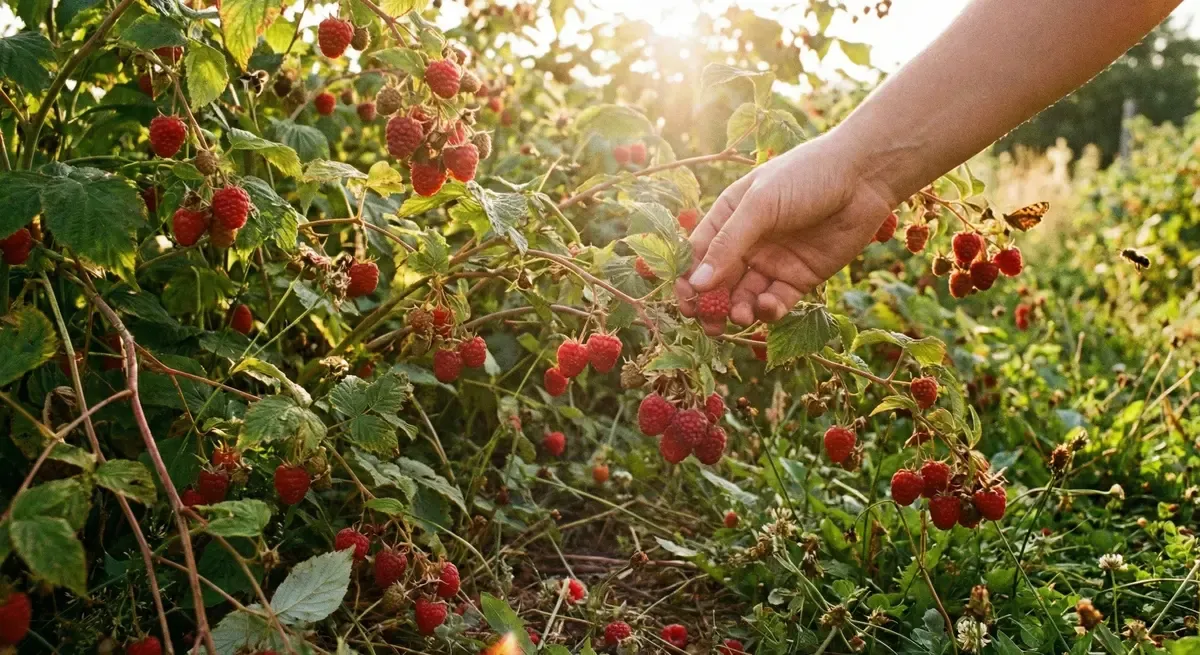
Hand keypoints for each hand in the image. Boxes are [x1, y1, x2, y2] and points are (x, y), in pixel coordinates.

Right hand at [675, 130, 895, 334]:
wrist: (864, 176)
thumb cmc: (806, 176)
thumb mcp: (760, 204)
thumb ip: (728, 244)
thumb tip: (698, 284)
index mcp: (730, 216)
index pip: (699, 253)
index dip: (690, 278)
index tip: (685, 302)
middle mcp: (748, 242)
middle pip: (719, 281)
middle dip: (712, 305)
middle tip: (708, 324)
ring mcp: (773, 262)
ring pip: (745, 297)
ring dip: (739, 311)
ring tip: (740, 317)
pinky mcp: (800, 279)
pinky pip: (776, 302)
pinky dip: (768, 310)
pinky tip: (768, 306)